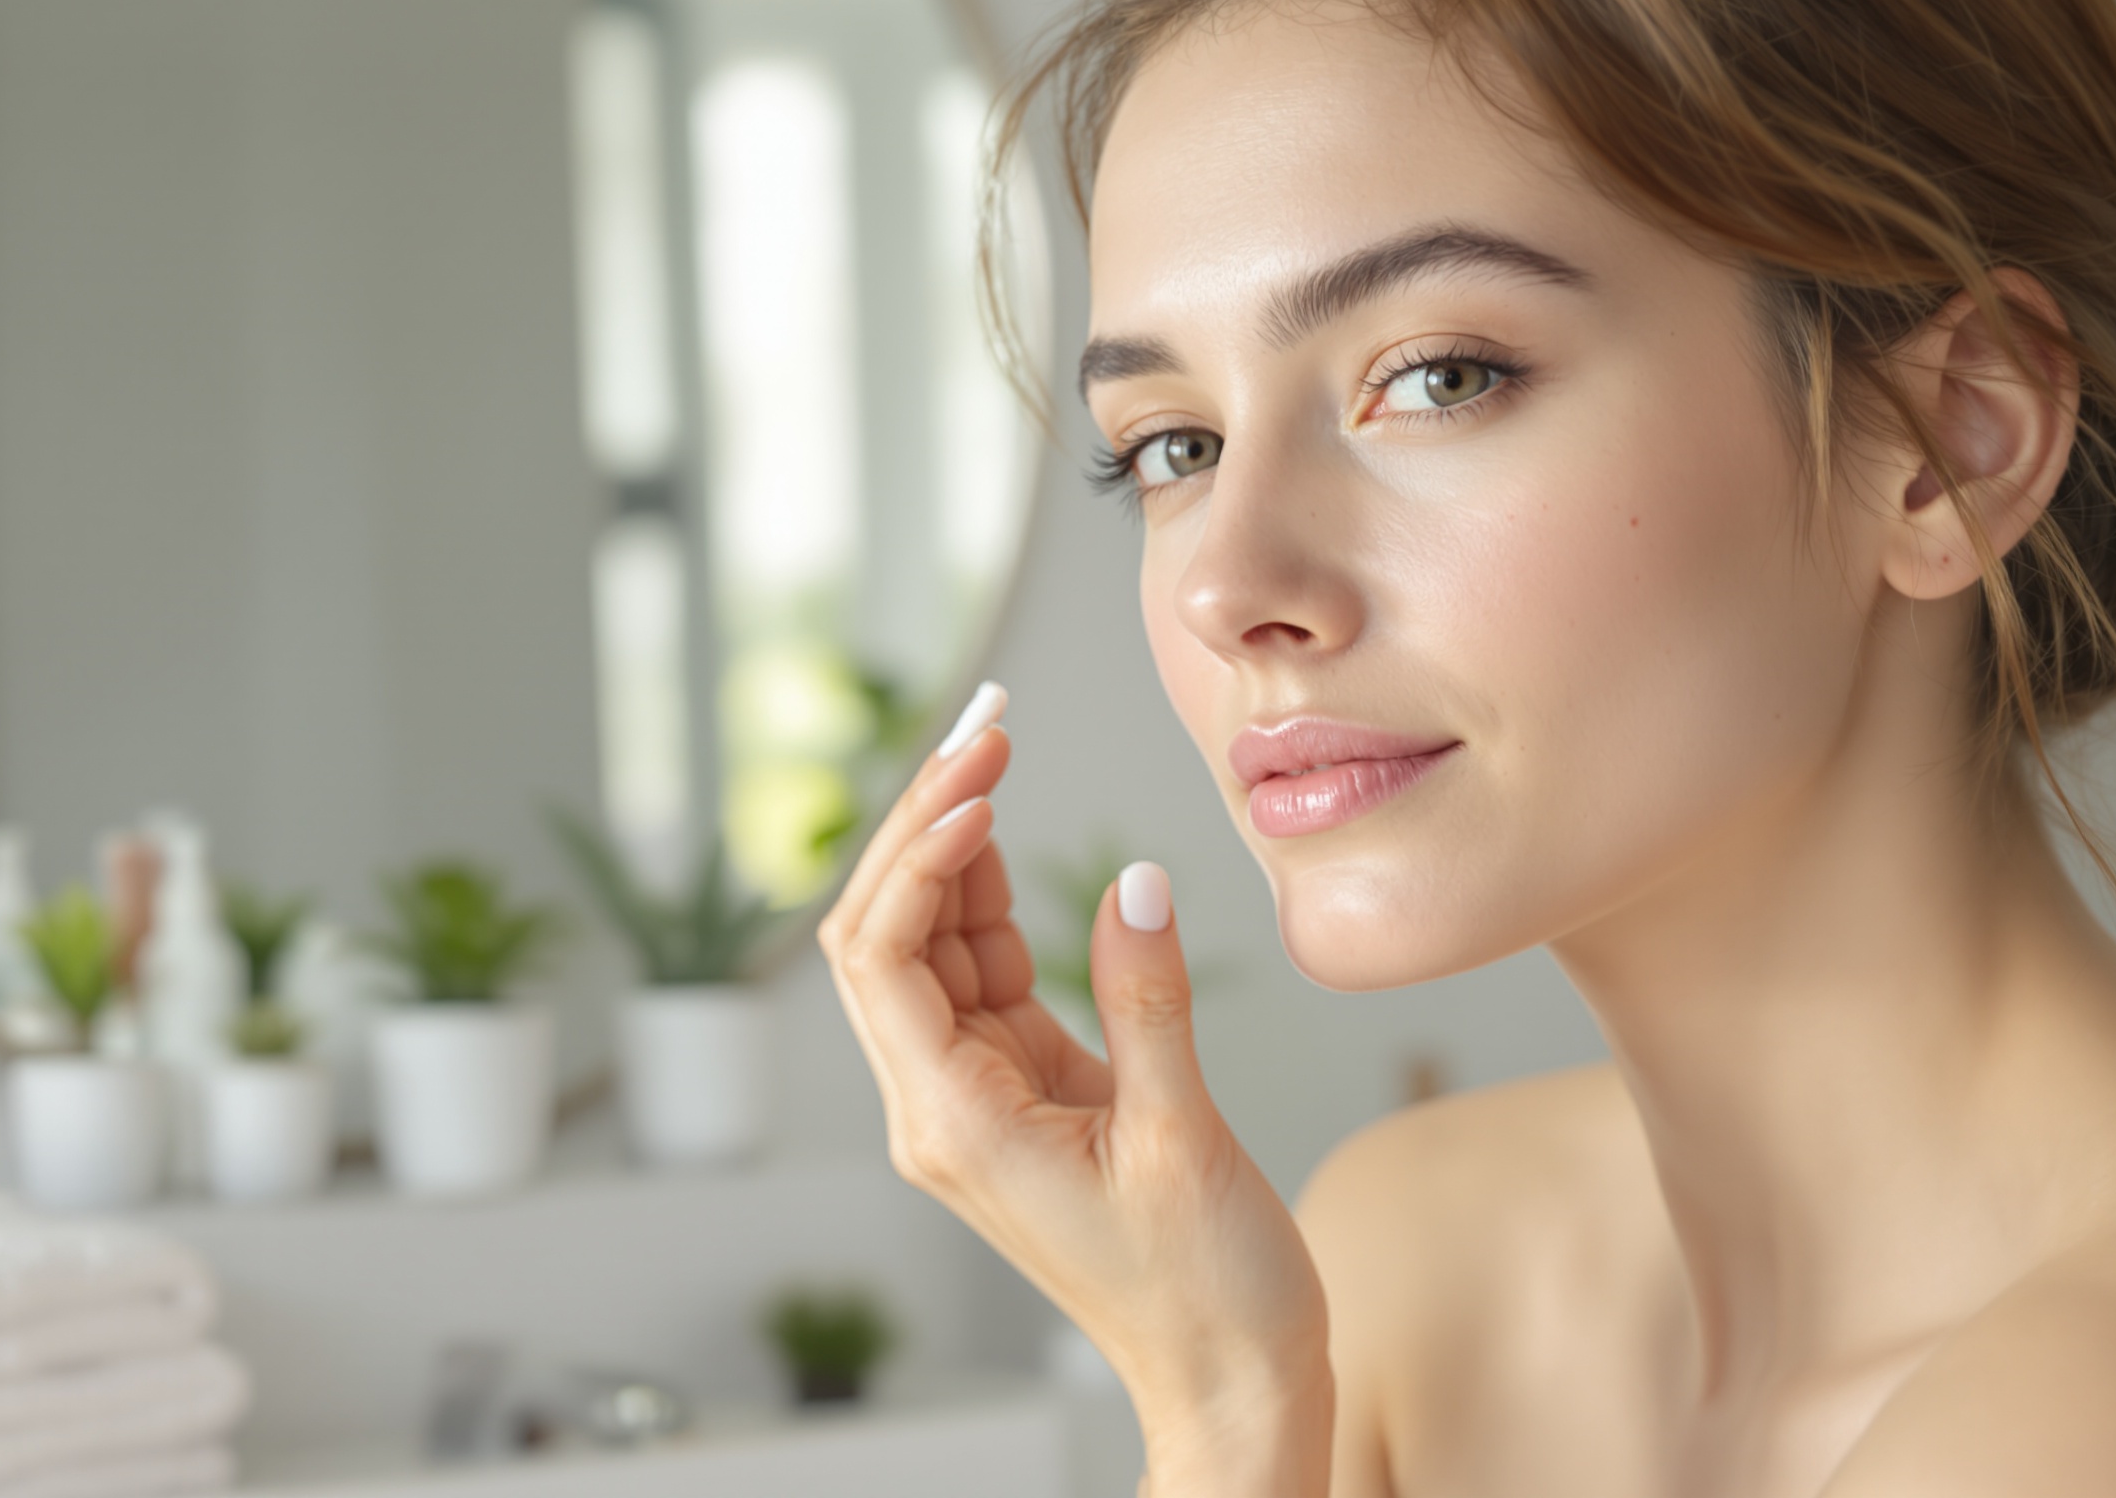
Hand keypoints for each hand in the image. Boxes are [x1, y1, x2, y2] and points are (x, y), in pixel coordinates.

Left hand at [817, 685, 1331, 1495]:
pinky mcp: (1028, 1096)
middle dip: (924, 826)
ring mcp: (981, 1101)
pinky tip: (1012, 846)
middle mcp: (945, 1110)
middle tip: (983, 728)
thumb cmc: (1208, 1293)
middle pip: (888, 938)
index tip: (981, 783)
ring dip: (957, 854)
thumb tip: (1133, 881)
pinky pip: (986, 982)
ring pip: (935, 950)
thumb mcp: (1185, 1138)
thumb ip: (1147, 1003)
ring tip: (994, 753)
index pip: (882, 957)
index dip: (915, 855)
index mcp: (956, 1124)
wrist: (1233, 1387)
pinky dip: (995, 908)